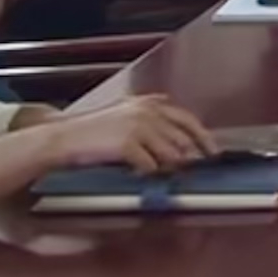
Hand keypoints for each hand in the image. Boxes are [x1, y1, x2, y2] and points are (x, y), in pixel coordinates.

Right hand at [38, 97, 216, 176]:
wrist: (65, 138)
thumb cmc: (93, 131)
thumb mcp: (125, 114)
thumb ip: (151, 120)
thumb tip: (180, 141)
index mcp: (149, 103)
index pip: (187, 119)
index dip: (203, 137)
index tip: (212, 152)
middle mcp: (147, 111)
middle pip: (183, 139)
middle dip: (189, 157)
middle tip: (193, 170)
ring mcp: (138, 126)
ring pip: (170, 154)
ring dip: (167, 167)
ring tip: (159, 172)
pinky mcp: (127, 144)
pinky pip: (150, 166)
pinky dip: (148, 173)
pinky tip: (139, 174)